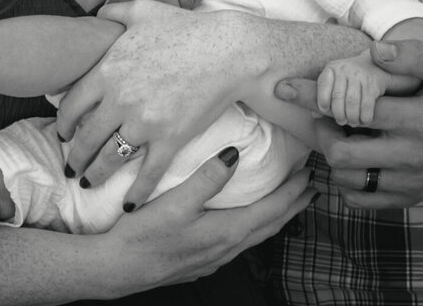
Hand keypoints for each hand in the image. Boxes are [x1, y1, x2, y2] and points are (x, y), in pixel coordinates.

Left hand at [56, 0, 256, 209]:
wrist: (228, 51)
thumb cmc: (187, 29)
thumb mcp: (145, 10)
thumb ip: (115, 12)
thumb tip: (99, 13)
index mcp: (108, 71)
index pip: (71, 106)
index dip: (63, 125)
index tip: (63, 135)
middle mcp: (120, 100)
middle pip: (85, 138)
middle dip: (74, 158)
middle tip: (71, 167)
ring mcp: (144, 123)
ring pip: (109, 159)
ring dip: (95, 176)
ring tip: (90, 183)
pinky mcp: (170, 140)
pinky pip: (147, 174)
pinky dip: (135, 194)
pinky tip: (128, 205)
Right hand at [100, 148, 314, 291]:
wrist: (114, 269)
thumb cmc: (142, 236)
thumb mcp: (175, 202)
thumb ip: (207, 178)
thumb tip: (236, 154)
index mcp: (226, 233)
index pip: (272, 210)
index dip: (292, 192)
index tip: (309, 175)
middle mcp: (226, 249)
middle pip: (270, 225)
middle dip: (292, 205)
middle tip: (309, 188)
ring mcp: (213, 259)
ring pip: (256, 236)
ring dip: (275, 217)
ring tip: (285, 202)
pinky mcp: (200, 262)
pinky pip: (240, 242)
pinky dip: (254, 227)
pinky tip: (245, 221)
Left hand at [276, 39, 422, 208]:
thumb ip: (415, 56)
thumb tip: (376, 50)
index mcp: (420, 119)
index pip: (354, 108)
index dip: (314, 97)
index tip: (285, 88)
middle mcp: (412, 156)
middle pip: (342, 154)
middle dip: (322, 131)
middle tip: (325, 115)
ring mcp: (410, 182)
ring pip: (347, 179)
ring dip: (333, 157)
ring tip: (340, 134)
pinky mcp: (408, 198)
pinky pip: (361, 199)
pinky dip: (347, 182)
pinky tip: (354, 158)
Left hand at [315, 49, 387, 126]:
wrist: (374, 65)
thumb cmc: (349, 78)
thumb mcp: (334, 80)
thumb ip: (324, 95)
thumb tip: (315, 115)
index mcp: (332, 68)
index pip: (323, 84)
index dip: (322, 99)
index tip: (325, 110)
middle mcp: (345, 69)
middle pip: (337, 96)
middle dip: (338, 113)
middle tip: (341, 121)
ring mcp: (359, 75)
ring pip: (352, 101)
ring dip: (351, 116)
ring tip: (352, 122)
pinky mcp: (372, 83)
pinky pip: (367, 103)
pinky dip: (365, 115)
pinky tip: (364, 120)